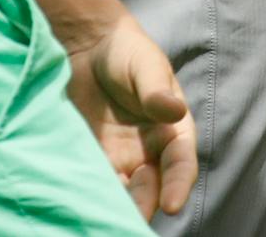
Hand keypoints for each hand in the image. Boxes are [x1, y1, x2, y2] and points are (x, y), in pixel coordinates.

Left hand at [61, 10, 197, 222]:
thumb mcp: (146, 66)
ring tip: (108, 220)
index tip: (173, 205)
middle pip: (153, 187)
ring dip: (120, 208)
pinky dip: (93, 197)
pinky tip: (85, 204)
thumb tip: (176, 111)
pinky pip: (95, 185)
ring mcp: (119, 158)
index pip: (181, 163)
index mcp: (171, 129)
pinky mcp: (91, 160)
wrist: (84, 46)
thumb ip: (157, 91)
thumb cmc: (125, 51)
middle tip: (132, 220)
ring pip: (125, 193)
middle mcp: (148, 150)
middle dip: (146, 205)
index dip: (179, 184)